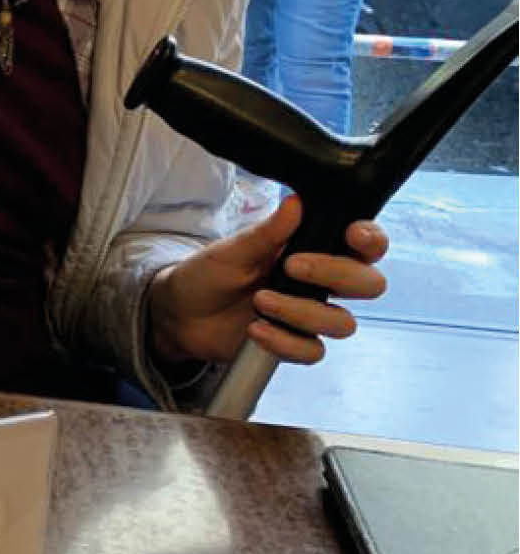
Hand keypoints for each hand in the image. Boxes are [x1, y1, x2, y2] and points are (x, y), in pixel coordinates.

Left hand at [148, 196, 387, 366]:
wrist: (181, 313)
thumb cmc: (210, 273)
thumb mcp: (233, 249)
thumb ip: (267, 231)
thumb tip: (297, 202)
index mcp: (313, 250)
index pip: (364, 245)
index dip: (371, 240)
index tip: (353, 236)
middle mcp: (321, 284)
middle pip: (369, 284)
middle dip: (338, 275)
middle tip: (292, 266)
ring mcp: (310, 315)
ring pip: (343, 323)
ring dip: (302, 311)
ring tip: (260, 300)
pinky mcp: (296, 344)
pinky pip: (313, 351)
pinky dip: (285, 342)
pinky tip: (256, 329)